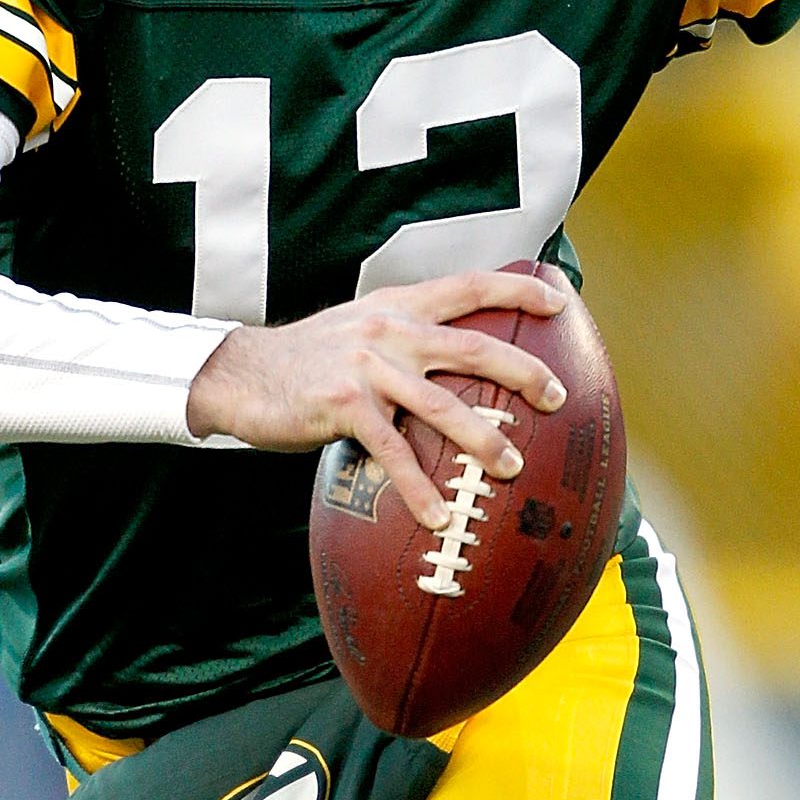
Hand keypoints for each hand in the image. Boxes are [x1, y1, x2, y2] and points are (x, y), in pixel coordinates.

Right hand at [185, 266, 568, 531]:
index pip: (469, 285)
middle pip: (473, 346)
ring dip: (482, 439)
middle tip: (556, 397)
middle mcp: (389, 329)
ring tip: (510, 468)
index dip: (517, 289)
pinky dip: (418, 485)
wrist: (241, 374)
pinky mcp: (344, 404)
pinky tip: (437, 513)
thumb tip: (451, 364)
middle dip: (523, 371)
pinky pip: (392, 450)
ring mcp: (367, 366)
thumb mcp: (358, 331)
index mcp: (398, 307)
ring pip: (441, 404)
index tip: (558, 299)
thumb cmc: (305, 362)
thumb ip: (404, 338)